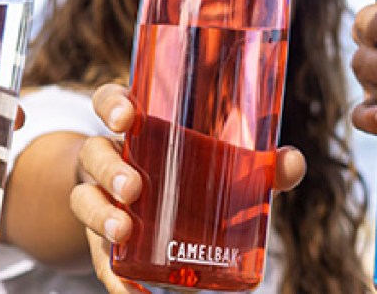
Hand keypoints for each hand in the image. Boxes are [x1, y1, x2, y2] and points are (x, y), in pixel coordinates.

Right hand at [70, 83, 305, 292]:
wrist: (154, 208)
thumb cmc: (193, 171)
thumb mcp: (224, 162)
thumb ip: (260, 164)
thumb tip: (291, 162)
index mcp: (138, 128)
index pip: (110, 102)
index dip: (113, 105)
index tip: (128, 117)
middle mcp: (112, 158)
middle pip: (95, 153)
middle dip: (110, 169)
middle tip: (133, 187)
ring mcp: (103, 199)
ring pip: (85, 199)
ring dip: (101, 215)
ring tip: (124, 230)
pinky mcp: (104, 239)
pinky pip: (101, 256)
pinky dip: (113, 275)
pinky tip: (132, 291)